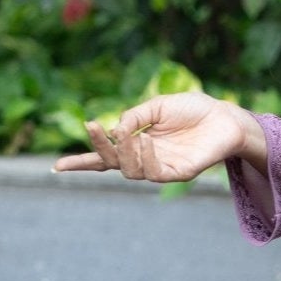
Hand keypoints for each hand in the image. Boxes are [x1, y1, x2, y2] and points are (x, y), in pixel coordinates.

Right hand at [50, 90, 252, 183]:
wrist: (224, 117)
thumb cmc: (191, 110)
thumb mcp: (156, 107)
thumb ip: (134, 117)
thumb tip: (115, 130)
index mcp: (137, 143)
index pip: (105, 157)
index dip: (82, 163)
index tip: (56, 167)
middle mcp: (146, 158)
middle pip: (113, 163)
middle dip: (99, 147)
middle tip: (93, 125)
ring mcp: (161, 168)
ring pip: (131, 171)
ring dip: (125, 151)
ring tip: (132, 133)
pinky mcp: (179, 174)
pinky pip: (154, 172)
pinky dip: (145, 156)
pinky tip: (146, 139)